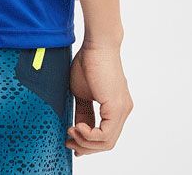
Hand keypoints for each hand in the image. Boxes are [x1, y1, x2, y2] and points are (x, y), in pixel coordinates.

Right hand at [66, 41, 132, 156]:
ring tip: (71, 131)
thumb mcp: (81, 93)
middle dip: (85, 147)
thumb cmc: (88, 61)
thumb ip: (83, 112)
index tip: (71, 142)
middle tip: (69, 142)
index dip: (87, 144)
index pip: (104, 136)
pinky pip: (105, 134)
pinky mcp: (117, 107)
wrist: (96, 44)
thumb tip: (78, 129)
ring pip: (107, 142)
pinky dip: (89, 135)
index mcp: (115, 108)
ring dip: (85, 142)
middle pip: (107, 143)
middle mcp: (122, 111)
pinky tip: (78, 126)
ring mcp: (122, 110)